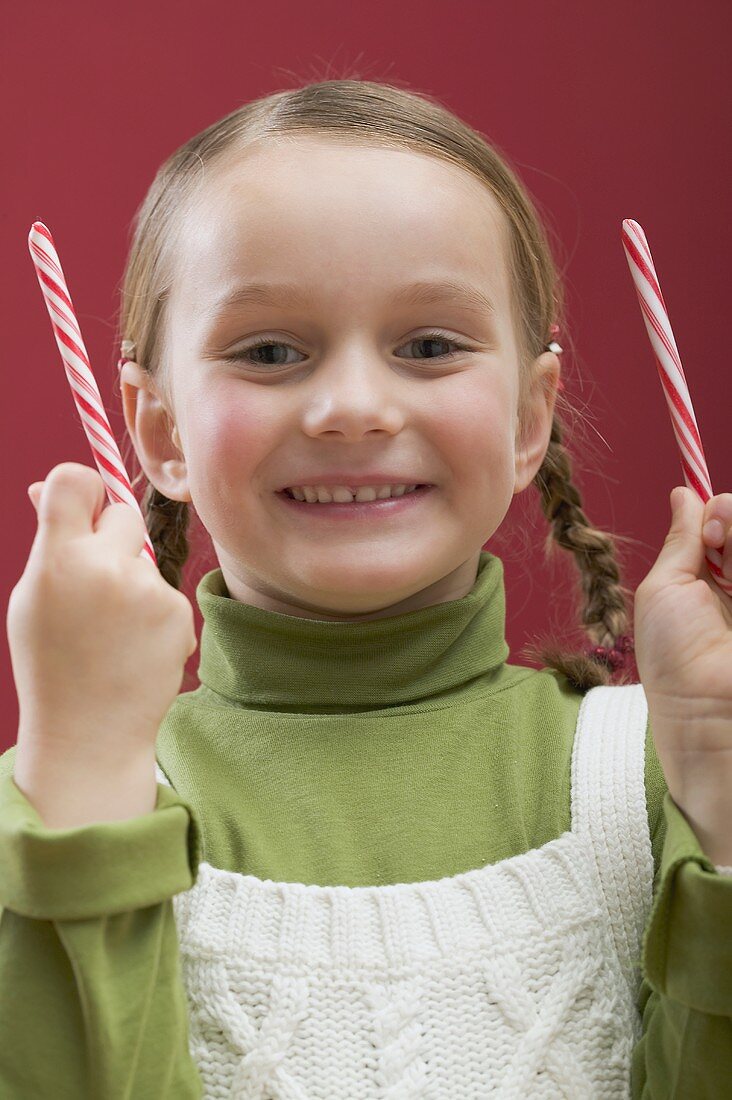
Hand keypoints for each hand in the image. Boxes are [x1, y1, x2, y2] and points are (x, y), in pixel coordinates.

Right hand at [7, 463, 197, 767]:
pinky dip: (154, 613)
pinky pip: (165, 592)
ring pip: (146, 559)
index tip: (81, 507)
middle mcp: (105, 567)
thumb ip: (48, 541)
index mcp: (57, 559)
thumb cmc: (52, 664)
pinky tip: (134, 648)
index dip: (80, 487)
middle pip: (123, 514)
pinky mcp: (177, 612)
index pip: (74, 480)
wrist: (90, 734)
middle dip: (112, 539)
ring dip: (133, 582)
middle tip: (94, 584)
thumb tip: (43, 487)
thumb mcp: (32, 599)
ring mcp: (146, 590)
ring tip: (110, 632)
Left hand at [633, 486, 731, 853]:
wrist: (710, 715)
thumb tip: (684, 493)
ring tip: (728, 567)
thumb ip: (681, 541)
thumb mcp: (664, 590)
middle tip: (717, 542)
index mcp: (712, 578)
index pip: (725, 519)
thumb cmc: (674, 659)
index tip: (708, 526)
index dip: (719, 512)